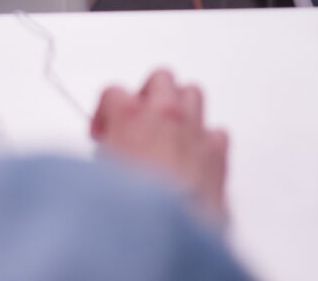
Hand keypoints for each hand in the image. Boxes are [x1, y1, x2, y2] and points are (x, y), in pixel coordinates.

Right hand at [92, 69, 229, 222]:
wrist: (165, 236)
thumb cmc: (129, 211)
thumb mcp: (99, 177)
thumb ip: (107, 155)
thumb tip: (109, 159)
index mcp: (130, 116)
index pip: (114, 92)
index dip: (106, 113)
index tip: (104, 133)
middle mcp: (166, 115)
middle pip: (161, 80)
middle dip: (148, 96)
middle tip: (138, 122)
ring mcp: (195, 131)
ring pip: (192, 94)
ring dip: (180, 108)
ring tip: (167, 134)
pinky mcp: (218, 154)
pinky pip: (216, 132)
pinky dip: (205, 140)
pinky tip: (194, 160)